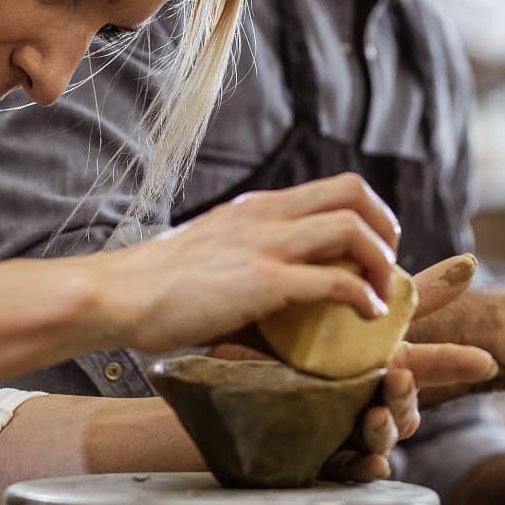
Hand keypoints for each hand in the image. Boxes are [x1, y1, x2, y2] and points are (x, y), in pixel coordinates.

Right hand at [88, 174, 401, 353]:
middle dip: (386, 228)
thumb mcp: (212, 252)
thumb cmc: (156, 287)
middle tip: (387, 267)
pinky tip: (367, 317)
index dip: (370, 215)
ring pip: (352, 229)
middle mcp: (266, 215)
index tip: (373, 250)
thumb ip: (248, 256)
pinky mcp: (263, 281)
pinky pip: (334, 281)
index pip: (334, 187)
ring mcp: (265, 245)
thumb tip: (275, 289)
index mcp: (257, 207)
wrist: (117, 295)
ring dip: (380, 263)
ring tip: (381, 295)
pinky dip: (363, 297)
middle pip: (354, 193)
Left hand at [216, 253, 497, 480]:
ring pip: (379, 439)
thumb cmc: (292, 335)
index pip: (426, 367)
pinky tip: (368, 463)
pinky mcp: (315, 454)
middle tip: (397, 375)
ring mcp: (344, 429)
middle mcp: (366, 399)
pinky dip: (360, 468)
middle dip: (405, 397)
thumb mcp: (343, 304)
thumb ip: (405, 293)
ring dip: (383, 431)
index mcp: (379, 366)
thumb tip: (468, 264)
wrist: (228, 366)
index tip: (483, 360)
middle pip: (403, 407)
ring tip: (372, 417)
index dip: (456, 364)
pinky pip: (343, 469)